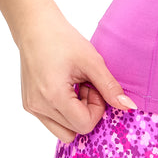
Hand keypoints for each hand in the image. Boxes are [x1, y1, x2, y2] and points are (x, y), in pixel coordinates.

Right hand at [15, 12, 135, 142]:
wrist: (35, 27)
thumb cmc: (63, 39)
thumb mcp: (92, 61)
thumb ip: (110, 87)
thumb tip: (129, 106)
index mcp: (53, 97)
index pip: (85, 125)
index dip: (97, 108)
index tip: (94, 86)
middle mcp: (38, 107)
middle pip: (75, 130)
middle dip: (87, 111)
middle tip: (86, 85)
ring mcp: (31, 108)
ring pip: (63, 131)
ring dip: (75, 114)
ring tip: (75, 88)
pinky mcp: (29, 105)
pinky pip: (52, 122)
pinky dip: (64, 111)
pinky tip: (65, 88)